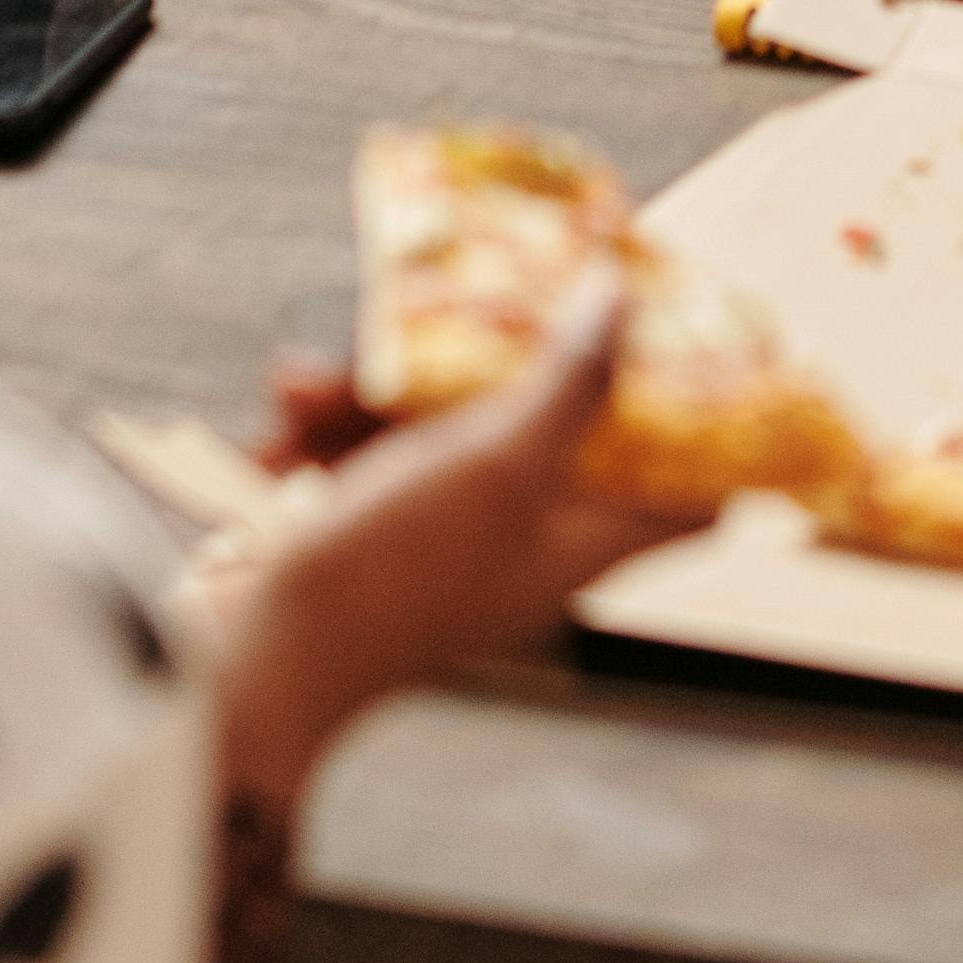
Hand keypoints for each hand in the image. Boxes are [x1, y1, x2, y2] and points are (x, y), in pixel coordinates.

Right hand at [213, 279, 718, 809]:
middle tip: (487, 291)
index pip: (690, 490)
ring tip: (315, 384)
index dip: (711, 419)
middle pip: (565, 427)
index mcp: (589, 542)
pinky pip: (384, 455)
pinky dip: (339, 426)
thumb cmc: (396, 574)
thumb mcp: (500, 464)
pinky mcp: (384, 534)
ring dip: (382, 391)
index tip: (701, 336)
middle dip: (505, 358)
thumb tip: (623, 299)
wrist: (251, 671)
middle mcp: (535, 539)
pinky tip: (289, 407)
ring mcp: (457, 538)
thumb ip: (572, 384)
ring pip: (454, 427)